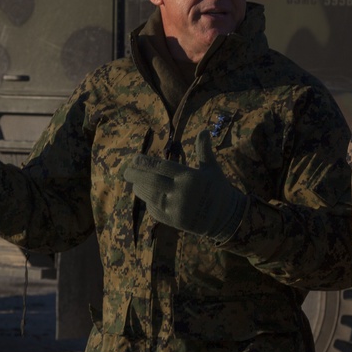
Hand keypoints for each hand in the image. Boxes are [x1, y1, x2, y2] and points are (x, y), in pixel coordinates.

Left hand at [124, 131, 246, 241]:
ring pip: (151, 197)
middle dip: (136, 176)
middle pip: (152, 181)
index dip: (145, 162)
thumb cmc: (218, 189)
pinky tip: (147, 198)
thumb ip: (204, 150)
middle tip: (126, 172)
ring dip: (140, 189)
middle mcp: (182, 192)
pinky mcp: (175, 221)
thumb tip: (204, 130)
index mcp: (189, 177)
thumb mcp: (212, 168)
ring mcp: (177, 208)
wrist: (226, 217)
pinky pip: (156, 211)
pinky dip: (150, 204)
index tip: (133, 159)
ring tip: (134, 184)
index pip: (162, 167)